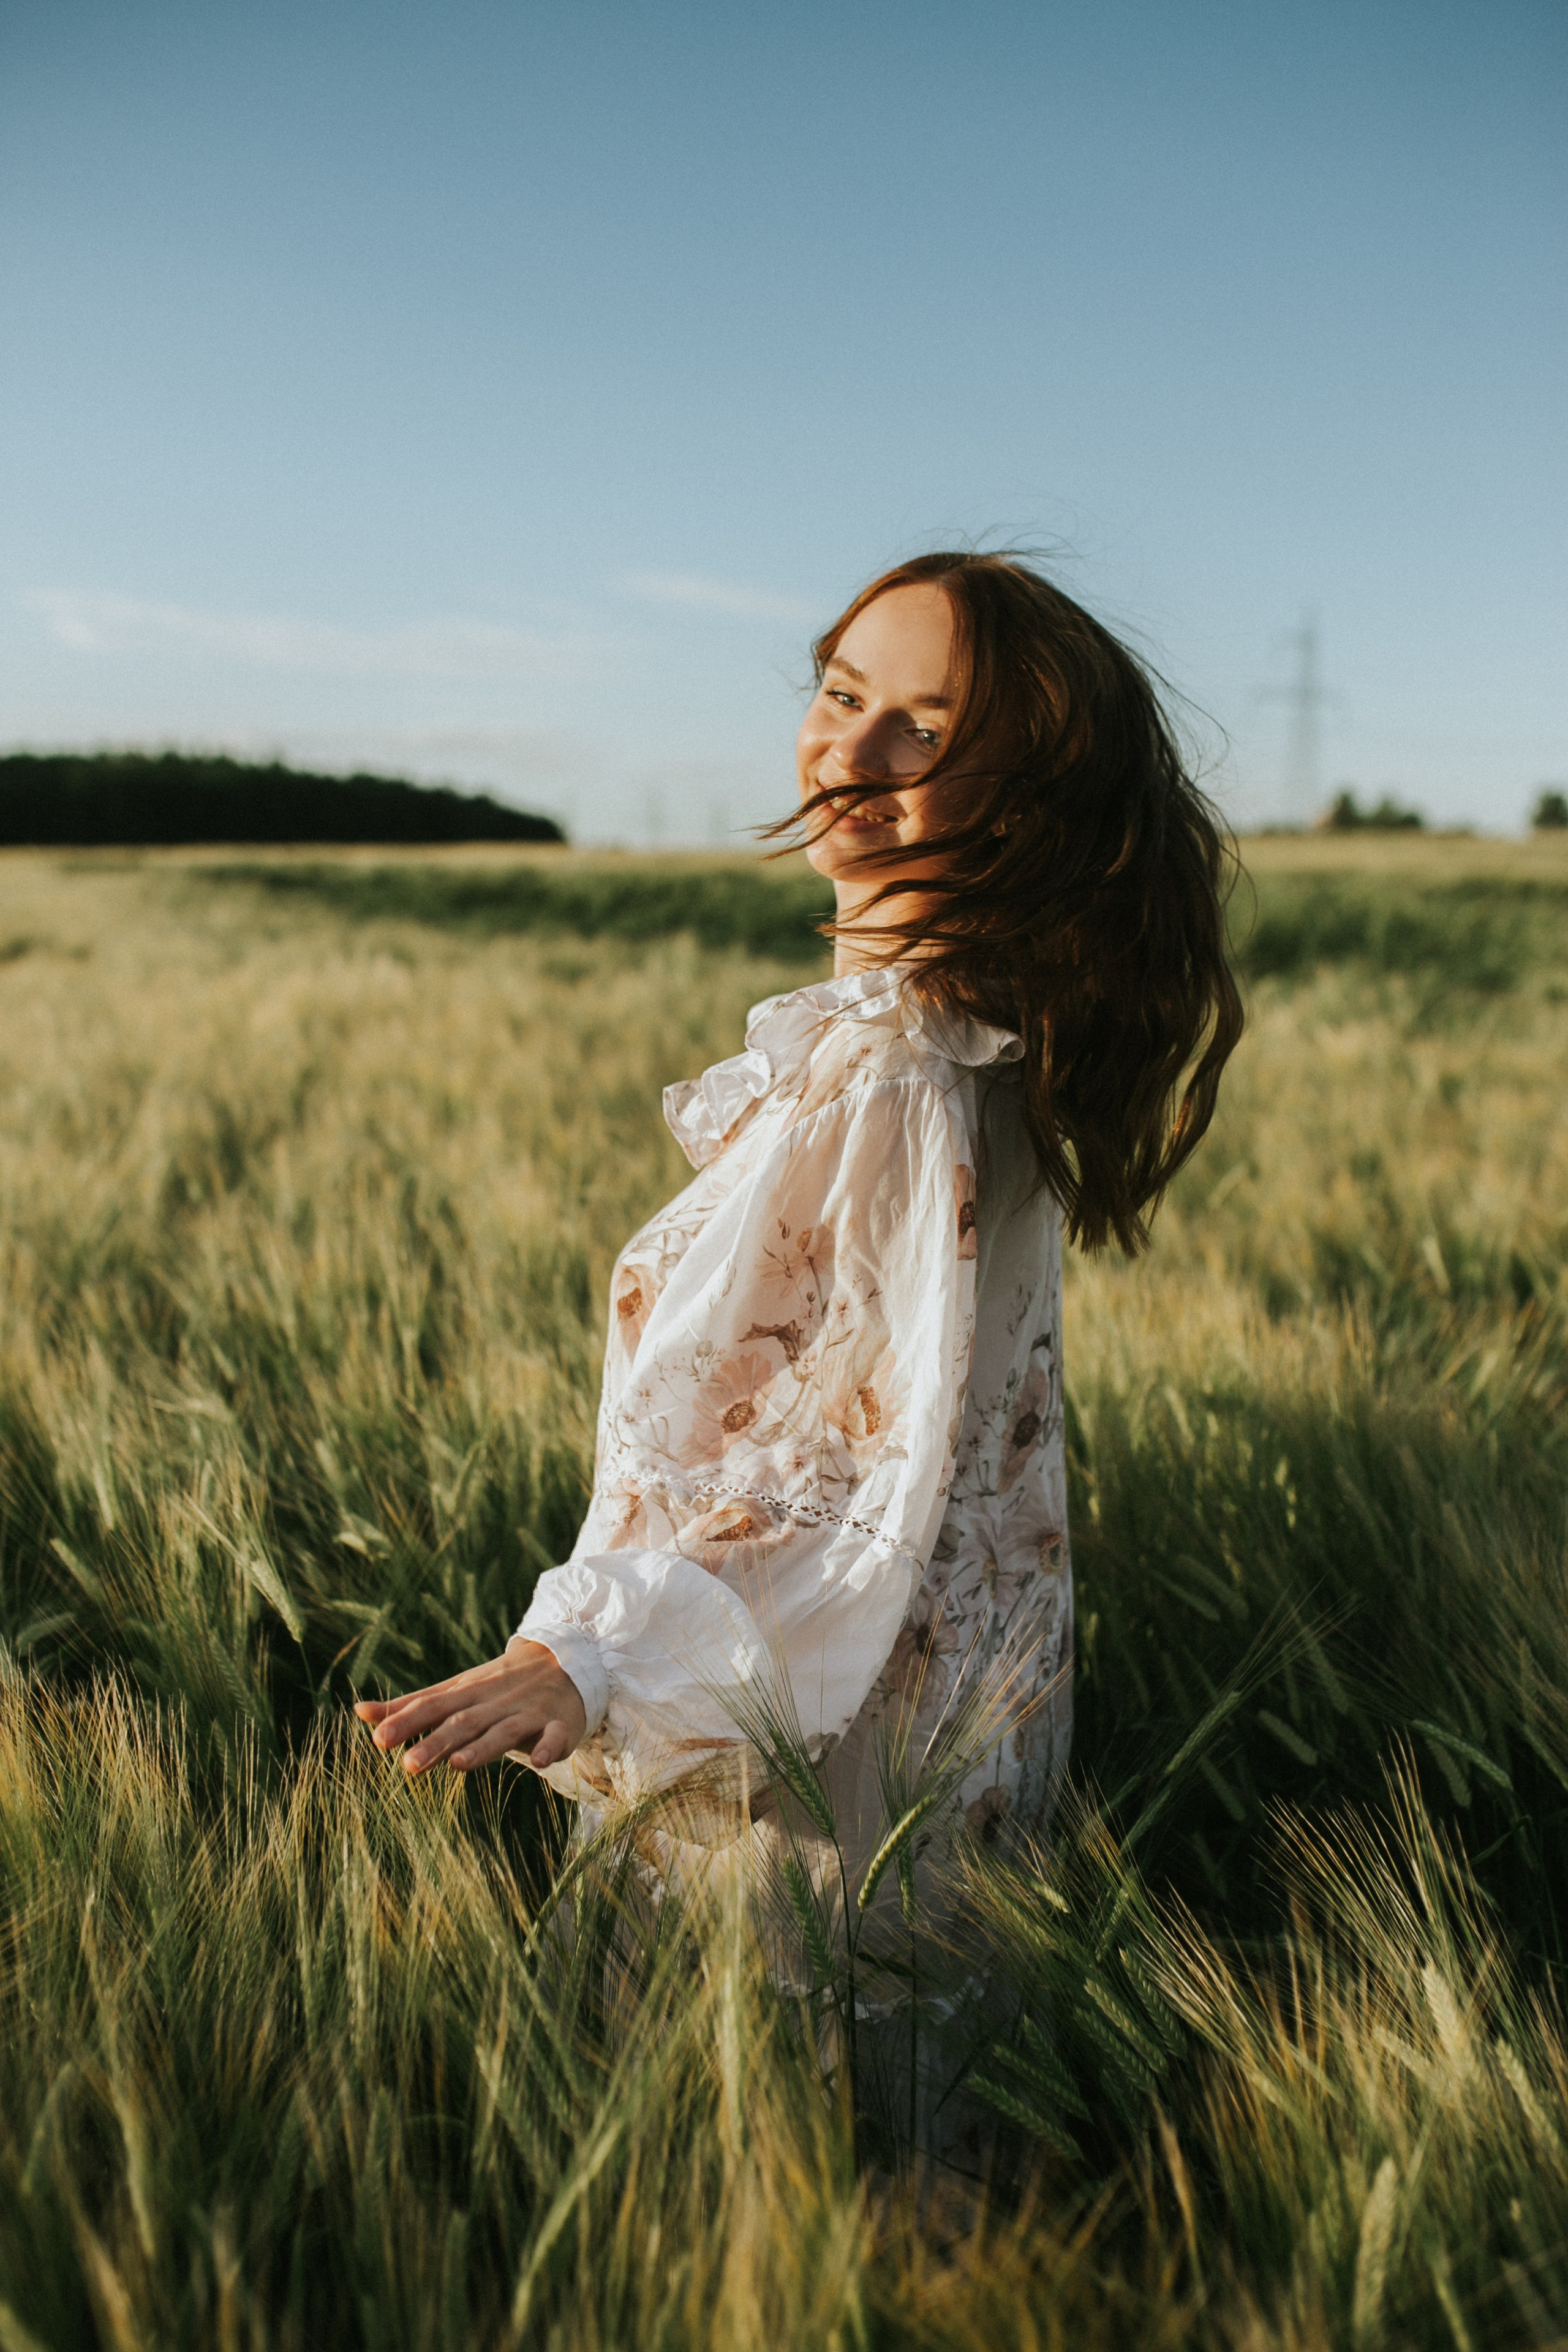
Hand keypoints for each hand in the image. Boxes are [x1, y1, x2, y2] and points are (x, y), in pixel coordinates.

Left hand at [353, 1638, 586, 1775]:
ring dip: (482, 1747)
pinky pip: (554, 1736)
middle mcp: (493, 1703)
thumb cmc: (496, 1686)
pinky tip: (538, 1762)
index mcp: (466, 1695)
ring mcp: (527, 1713)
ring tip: (458, 1764)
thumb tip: (358, 1712)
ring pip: (503, 1731)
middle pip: (463, 1723)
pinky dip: (547, 1747)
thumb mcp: (454, 1691)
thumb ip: (409, 1707)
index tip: (379, 1740)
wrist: (564, 1660)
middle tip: (409, 1765)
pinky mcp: (558, 1725)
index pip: (432, 1708)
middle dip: (437, 1742)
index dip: (406, 1723)